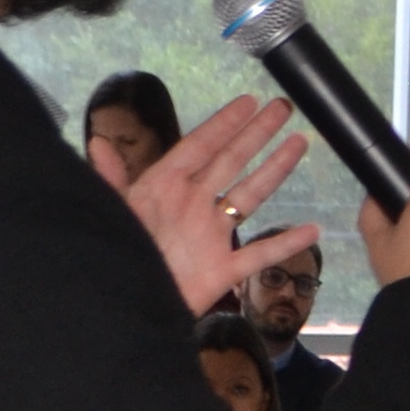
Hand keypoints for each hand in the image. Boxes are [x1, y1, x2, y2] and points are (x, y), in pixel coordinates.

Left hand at [111, 95, 312, 310]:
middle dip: (257, 133)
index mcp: (165, 188)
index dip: (224, 123)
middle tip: (283, 107)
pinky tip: (312, 230)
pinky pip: (260, 254)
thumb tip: (97, 140)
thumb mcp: (113, 213)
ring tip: (300, 143)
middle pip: (231, 161)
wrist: (123, 308)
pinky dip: (286, 243)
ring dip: (275, 170)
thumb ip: (111, 178)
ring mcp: (212, 236)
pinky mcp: (224, 269)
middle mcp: (193, 204)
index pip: (200, 147)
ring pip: (250, 195)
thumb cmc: (117, 257)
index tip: (248, 102)